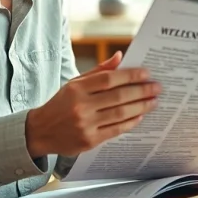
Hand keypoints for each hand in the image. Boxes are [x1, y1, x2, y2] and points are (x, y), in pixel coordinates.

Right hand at [26, 51, 159, 157]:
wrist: (40, 131)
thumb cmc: (61, 104)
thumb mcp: (74, 84)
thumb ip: (98, 71)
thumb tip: (120, 57)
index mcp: (77, 89)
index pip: (109, 79)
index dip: (130, 75)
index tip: (146, 73)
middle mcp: (81, 106)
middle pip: (118, 96)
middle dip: (141, 91)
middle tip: (157, 88)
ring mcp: (85, 125)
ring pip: (120, 114)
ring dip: (141, 107)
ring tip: (153, 101)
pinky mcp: (89, 141)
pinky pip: (116, 130)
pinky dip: (131, 122)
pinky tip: (140, 116)